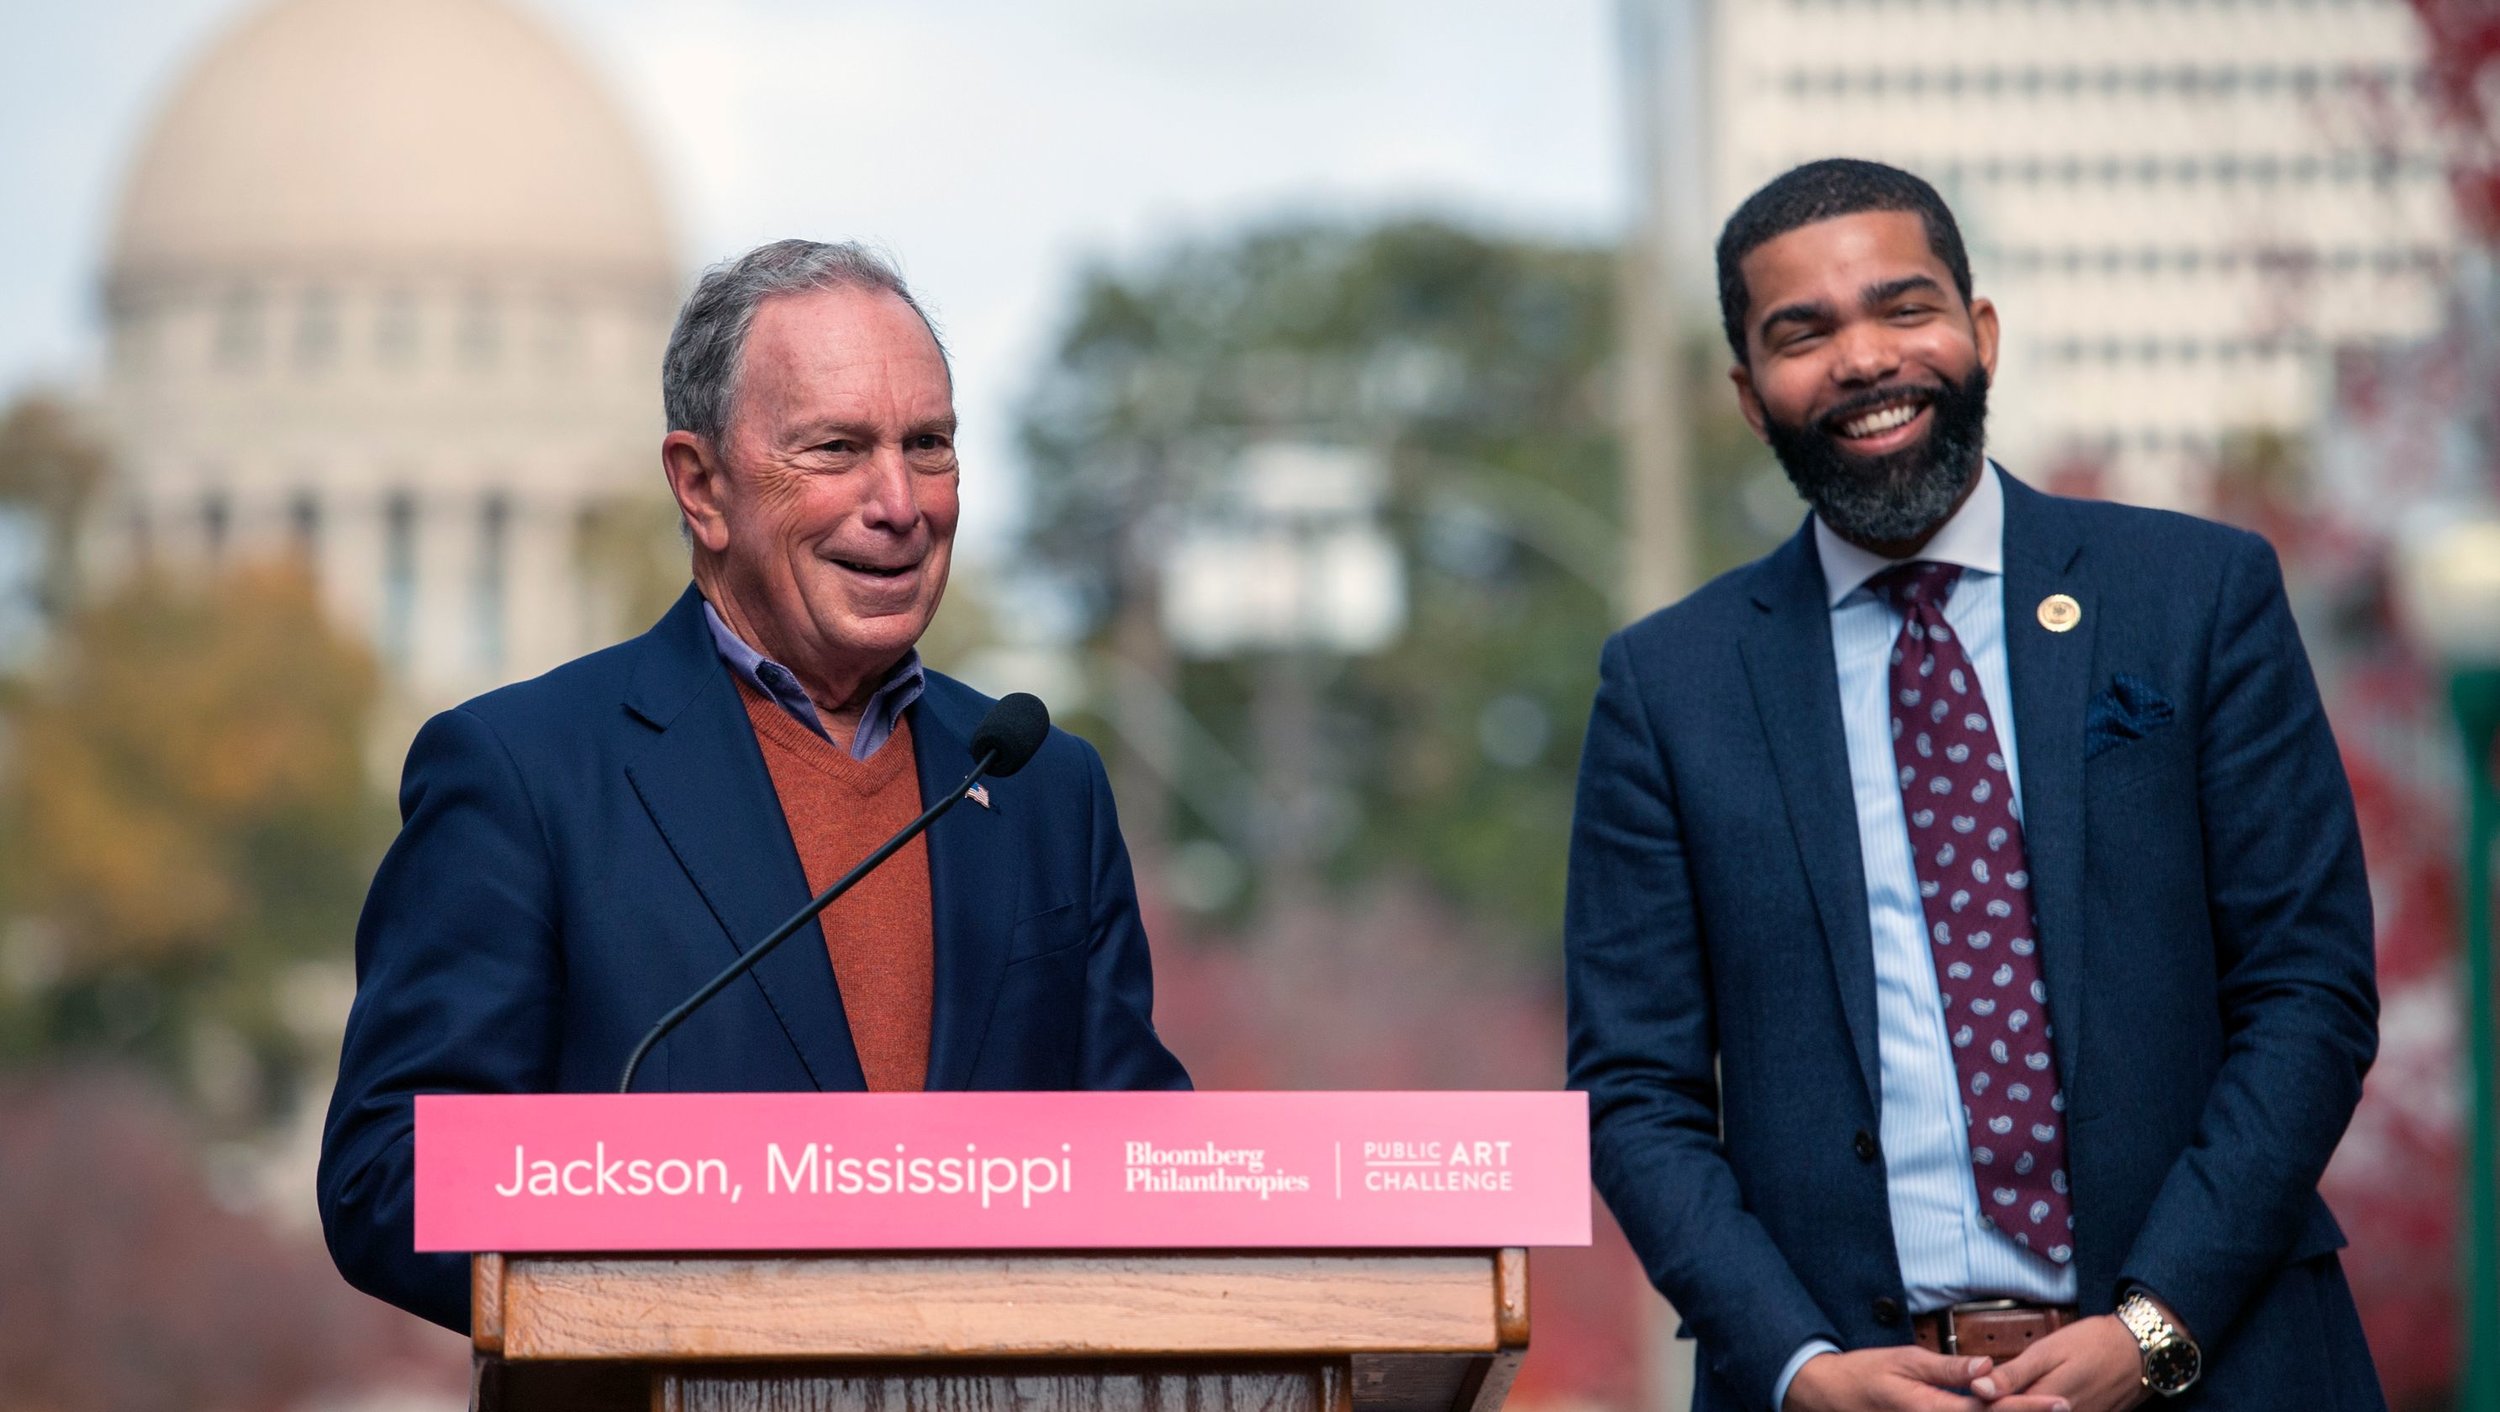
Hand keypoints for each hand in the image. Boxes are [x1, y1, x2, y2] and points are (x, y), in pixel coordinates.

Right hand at [1784, 1346, 2073, 1411]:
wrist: (1828, 1396)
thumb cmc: (1864, 1374)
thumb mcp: (1905, 1360)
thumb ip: (1948, 1368)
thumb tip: (1988, 1367)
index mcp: (1934, 1409)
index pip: (1992, 1410)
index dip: (2029, 1408)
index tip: (2060, 1402)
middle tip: (2065, 1407)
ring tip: (2043, 1410)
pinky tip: (2003, 1411)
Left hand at [1969, 1316, 2149, 1411]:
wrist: (2139, 1351)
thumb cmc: (2092, 1344)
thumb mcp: (2048, 1351)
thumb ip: (2013, 1374)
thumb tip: (1978, 1389)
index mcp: (2044, 1401)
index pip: (2002, 1411)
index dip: (1984, 1403)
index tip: (1973, 1392)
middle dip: (2005, 1405)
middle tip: (1991, 1391)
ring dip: (2023, 1406)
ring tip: (2016, 1392)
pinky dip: (2044, 1408)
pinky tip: (2037, 1397)